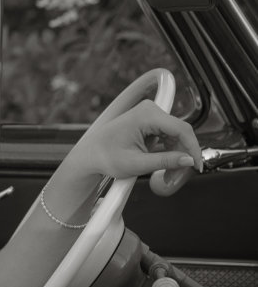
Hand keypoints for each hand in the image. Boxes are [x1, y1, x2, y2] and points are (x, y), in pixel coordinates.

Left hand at [64, 100, 203, 187]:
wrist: (90, 155)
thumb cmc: (105, 157)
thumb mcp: (137, 164)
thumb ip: (165, 161)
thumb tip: (188, 161)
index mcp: (146, 115)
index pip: (182, 129)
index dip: (193, 149)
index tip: (196, 166)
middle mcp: (150, 110)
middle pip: (180, 133)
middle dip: (183, 155)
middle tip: (177, 176)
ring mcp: (150, 115)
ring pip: (176, 136)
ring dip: (176, 155)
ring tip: (168, 175)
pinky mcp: (149, 122)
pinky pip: (168, 136)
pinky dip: (169, 151)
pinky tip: (163, 164)